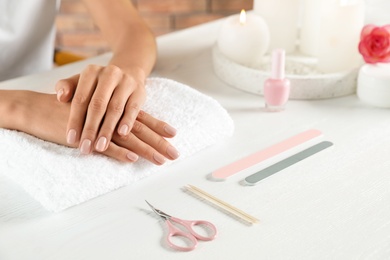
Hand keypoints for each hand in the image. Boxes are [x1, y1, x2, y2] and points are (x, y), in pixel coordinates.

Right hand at [0, 90, 178, 163]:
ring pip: (127, 138)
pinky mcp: (84, 135)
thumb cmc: (69, 110)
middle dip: (159, 143)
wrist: (39, 108)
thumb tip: (126, 130)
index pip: (140, 118)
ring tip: (161, 160)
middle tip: (175, 154)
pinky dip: (118, 152)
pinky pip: (104, 145)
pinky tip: (132, 158)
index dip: (158, 126)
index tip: (174, 134)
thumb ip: (109, 118)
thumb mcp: (93, 111)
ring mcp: (98, 126)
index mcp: (113, 109)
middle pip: (140, 130)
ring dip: (145, 150)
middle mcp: (110, 116)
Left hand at [55, 64, 145, 154]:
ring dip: (107, 130)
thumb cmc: (97, 85)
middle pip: (98, 105)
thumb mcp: (80, 82)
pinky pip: (133, 108)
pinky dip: (127, 121)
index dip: (75, 120)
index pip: (81, 98)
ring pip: (115, 108)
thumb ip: (66, 88)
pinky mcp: (139, 92)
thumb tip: (60, 98)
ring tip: (100, 147)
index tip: (71, 139)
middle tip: (85, 148)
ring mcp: (126, 82)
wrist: (127, 74)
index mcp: (91, 72)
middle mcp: (109, 74)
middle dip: (90, 129)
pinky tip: (122, 134)